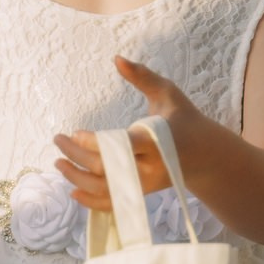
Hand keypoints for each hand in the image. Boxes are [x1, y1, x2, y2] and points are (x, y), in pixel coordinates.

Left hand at [54, 57, 195, 213]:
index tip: (75, 132)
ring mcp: (145, 185)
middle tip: (58, 140)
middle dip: (76, 156)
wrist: (204, 155)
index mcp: (157, 141)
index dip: (92, 142)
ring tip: (59, 163)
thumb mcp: (167, 93)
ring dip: (76, 179)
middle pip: (106, 168)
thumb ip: (142, 76)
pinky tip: (73, 190)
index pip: (119, 145)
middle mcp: (150, 167)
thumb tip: (116, 59)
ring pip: (105, 190)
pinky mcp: (141, 194)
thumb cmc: (183, 119)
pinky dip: (91, 202)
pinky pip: (113, 205)